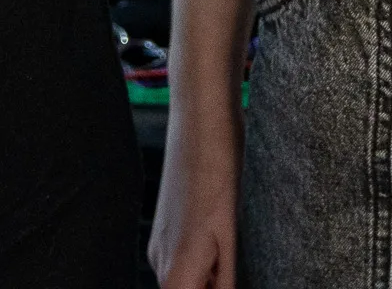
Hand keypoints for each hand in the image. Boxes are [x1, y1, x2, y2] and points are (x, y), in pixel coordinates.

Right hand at [148, 115, 241, 288]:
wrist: (200, 120)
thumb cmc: (217, 169)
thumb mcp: (230, 234)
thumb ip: (224, 278)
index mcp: (176, 268)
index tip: (224, 279)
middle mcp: (159, 259)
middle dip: (210, 286)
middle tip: (233, 268)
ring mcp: (158, 241)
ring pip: (183, 279)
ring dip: (207, 277)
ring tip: (229, 248)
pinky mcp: (164, 226)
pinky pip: (181, 259)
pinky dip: (202, 261)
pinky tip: (222, 240)